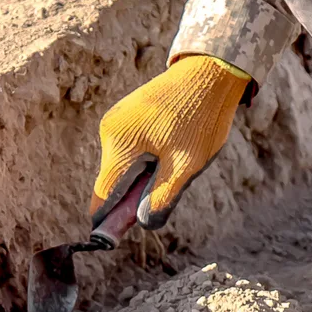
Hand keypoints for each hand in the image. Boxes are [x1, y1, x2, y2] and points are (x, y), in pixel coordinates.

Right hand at [91, 55, 250, 228]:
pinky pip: (129, 150)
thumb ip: (162, 198)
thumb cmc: (200, 119)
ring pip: (122, 166)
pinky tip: (172, 146)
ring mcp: (115, 121)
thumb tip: (142, 224)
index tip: (115, 240)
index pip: (102, 196)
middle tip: (170, 184)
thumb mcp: (186, 166)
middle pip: (113, 182)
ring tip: (177, 156)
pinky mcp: (125, 115)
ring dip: (144, 175)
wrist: (209, 71)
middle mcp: (109, 131)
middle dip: (135, 194)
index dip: (109, 221)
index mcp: (119, 145)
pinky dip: (146, 159)